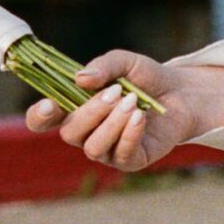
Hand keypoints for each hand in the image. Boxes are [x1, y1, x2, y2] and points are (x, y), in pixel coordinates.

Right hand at [22, 50, 223, 174]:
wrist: (183, 92)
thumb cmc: (146, 78)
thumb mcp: (126, 63)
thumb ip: (104, 66)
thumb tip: (81, 79)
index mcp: (74, 109)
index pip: (42, 121)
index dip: (40, 116)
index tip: (51, 104)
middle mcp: (85, 133)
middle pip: (70, 132)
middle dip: (91, 111)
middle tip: (117, 92)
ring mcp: (107, 149)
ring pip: (93, 147)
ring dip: (112, 123)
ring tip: (133, 102)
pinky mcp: (130, 160)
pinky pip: (121, 155)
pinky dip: (130, 134)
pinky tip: (141, 117)